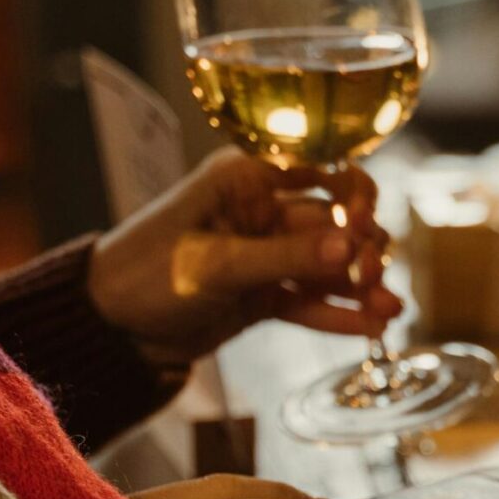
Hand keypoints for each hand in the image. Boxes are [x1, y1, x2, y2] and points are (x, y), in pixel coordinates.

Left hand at [88, 149, 404, 365]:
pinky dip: (338, 314)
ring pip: (328, 266)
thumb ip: (285, 258)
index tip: (368, 221)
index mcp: (245, 179)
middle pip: (333, 223)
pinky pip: (311, 301)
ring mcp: (265, 255)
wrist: (108, 331)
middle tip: (374, 279)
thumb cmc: (144, 276)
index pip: (319, 167)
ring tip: (390, 312)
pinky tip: (371, 329)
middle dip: (361, 250)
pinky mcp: (264, 295)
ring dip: (359, 287)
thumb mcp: (214, 265)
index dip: (353, 191)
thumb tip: (353, 247)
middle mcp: (262, 211)